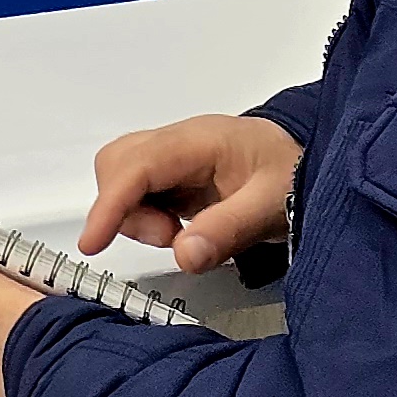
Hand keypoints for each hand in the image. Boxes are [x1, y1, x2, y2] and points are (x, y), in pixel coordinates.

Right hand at [80, 111, 301, 272]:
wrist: (303, 166)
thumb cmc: (291, 176)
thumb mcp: (271, 206)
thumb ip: (228, 230)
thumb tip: (183, 256)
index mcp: (201, 140)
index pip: (138, 165)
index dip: (111, 203)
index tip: (93, 242)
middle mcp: (179, 141)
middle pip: (118, 163)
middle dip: (125, 209)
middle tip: (168, 237)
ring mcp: (173, 156)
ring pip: (122, 178)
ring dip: (136, 216)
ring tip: (180, 235)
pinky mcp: (172, 173)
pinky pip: (137, 191)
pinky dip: (145, 216)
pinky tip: (179, 229)